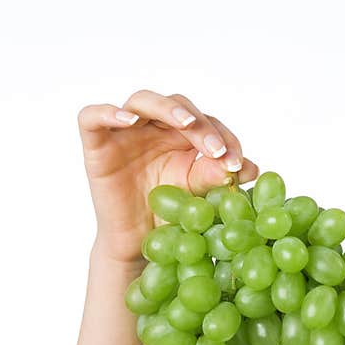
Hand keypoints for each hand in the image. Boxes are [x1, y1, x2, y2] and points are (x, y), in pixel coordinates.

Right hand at [78, 89, 259, 263]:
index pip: (206, 122)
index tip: (237, 163)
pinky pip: (92, 118)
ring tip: (186, 124)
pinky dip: (107, 113)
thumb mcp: (199, 195)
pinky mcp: (97, 145)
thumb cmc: (170, 215)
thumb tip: (252, 167)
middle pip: (178, 106)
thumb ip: (219, 177)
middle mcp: (155, 128)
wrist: (140, 244)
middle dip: (202, 126)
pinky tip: (127, 120)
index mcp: (183, 136)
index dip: (224, 137)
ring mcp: (125, 133)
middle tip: (217, 151)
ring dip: (167, 108)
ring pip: (142, 100)